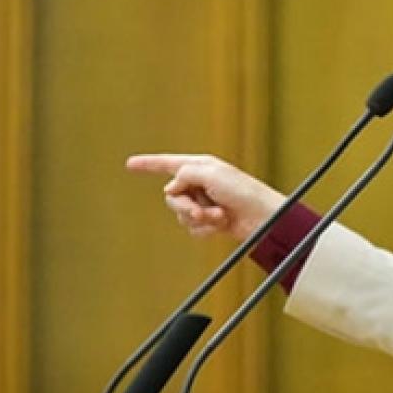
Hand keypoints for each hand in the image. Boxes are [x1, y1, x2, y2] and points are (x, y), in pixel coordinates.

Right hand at [126, 154, 284, 240]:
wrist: (262, 218)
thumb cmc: (243, 191)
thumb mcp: (211, 173)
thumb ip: (184, 175)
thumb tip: (170, 189)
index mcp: (200, 167)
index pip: (168, 164)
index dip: (148, 164)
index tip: (130, 164)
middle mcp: (199, 184)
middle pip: (172, 197)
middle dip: (185, 206)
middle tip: (200, 210)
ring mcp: (204, 203)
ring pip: (181, 215)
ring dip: (199, 218)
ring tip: (219, 216)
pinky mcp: (209, 221)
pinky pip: (193, 228)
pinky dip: (206, 228)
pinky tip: (222, 224)